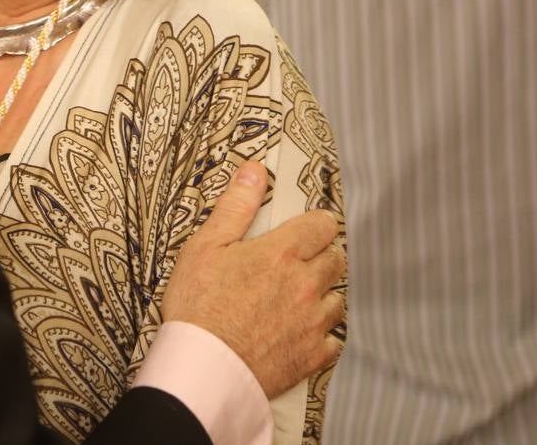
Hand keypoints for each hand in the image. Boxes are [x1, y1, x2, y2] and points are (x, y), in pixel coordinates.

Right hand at [161, 160, 344, 397]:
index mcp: (282, 254)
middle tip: (300, 260)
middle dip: (323, 255)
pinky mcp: (312, 356)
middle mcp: (306, 285)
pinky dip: (324, 333)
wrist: (203, 366)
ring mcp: (313, 322)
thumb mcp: (205, 246)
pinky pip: (335, 340)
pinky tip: (304, 331)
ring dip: (325, 294)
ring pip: (338, 299)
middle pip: (337, 260)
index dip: (316, 223)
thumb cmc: (197, 306)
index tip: (307, 227)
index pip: (322, 225)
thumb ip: (235, 207)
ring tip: (300, 297)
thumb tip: (254, 171)